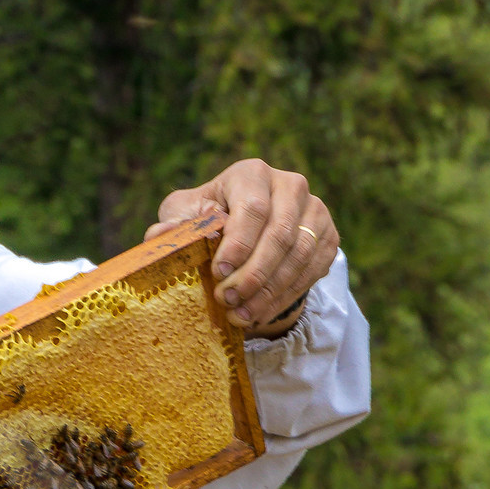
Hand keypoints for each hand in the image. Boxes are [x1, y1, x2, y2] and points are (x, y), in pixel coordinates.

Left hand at [146, 158, 336, 335]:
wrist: (243, 227)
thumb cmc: (206, 218)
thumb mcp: (184, 216)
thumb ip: (173, 225)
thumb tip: (162, 234)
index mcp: (252, 174)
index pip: (253, 208)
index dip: (238, 244)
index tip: (219, 273)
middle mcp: (290, 185)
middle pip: (279, 234)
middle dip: (252, 274)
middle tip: (228, 300)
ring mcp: (314, 210)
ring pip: (299, 255)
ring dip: (269, 291)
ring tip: (241, 315)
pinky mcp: (327, 236)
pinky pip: (313, 269)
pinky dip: (285, 296)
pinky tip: (259, 313)